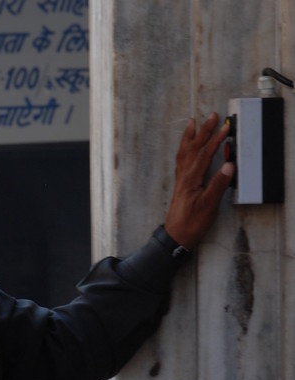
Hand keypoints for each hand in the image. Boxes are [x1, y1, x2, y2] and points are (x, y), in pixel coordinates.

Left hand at [163, 113, 234, 248]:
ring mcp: (181, 180)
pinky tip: (186, 148)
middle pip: (193, 148)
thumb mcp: (208, 206)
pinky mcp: (180, 186)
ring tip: (192, 123)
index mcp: (191, 179)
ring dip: (190, 137)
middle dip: (203, 131)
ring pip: (184, 153)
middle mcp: (184, 176)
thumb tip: (229, 166)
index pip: (205, 154)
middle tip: (212, 116)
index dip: (216, 139)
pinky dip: (184, 149)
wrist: (174, 238)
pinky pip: (181, 161)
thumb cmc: (191, 224)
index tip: (226, 127)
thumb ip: (218, 185)